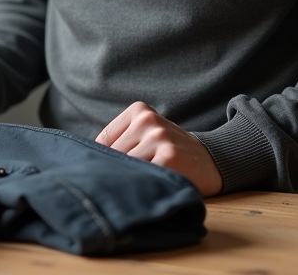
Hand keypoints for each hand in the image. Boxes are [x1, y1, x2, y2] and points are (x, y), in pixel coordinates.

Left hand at [95, 102, 222, 196]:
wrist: (212, 160)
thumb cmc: (170, 150)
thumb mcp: (146, 134)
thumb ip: (120, 141)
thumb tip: (85, 160)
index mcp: (139, 110)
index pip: (103, 141)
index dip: (104, 161)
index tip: (107, 174)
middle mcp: (148, 120)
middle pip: (113, 155)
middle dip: (117, 172)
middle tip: (125, 184)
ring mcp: (159, 137)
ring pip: (126, 166)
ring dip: (130, 180)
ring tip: (142, 184)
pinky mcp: (169, 157)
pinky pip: (143, 176)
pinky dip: (143, 186)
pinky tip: (151, 188)